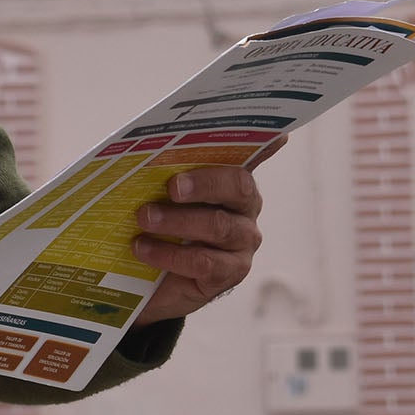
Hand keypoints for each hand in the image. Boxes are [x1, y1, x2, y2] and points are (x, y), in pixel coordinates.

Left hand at [131, 136, 283, 324]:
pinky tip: (143, 249)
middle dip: (204, 183)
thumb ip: (161, 175)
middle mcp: (245, 208)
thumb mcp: (158, 197)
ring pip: (218, 226)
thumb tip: (139, 152)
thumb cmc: (158, 228)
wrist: (151, 281)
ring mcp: (242, 242)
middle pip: (238, 186)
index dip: (267, 142)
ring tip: (144, 218)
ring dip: (176, 221)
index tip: (275, 133)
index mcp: (230, 180)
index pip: (254, 154)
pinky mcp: (230, 273)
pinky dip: (169, 254)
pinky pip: (204, 261)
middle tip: (171, 186)